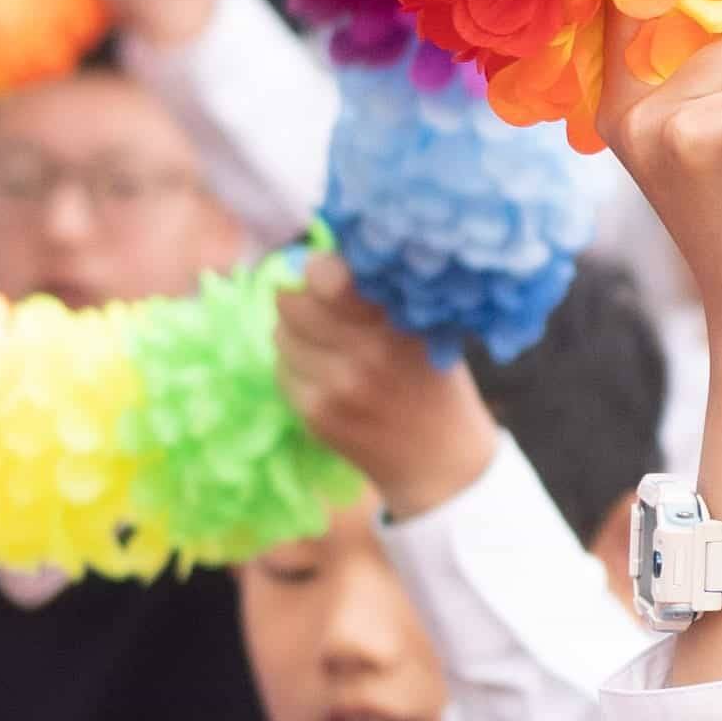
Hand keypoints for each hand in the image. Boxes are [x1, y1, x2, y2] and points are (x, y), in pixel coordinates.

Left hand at [273, 253, 497, 517]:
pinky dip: (297, 368)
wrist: (441, 463)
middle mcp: (364, 353)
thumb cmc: (433, 383)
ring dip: (296, 334)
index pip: (325, 275)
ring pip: (280, 334)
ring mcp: (337, 386)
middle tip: (323, 310)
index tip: (326, 275)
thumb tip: (311, 258)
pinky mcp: (316, 414)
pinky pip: (282, 371)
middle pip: (290, 301)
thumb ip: (376, 297)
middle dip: (301, 298)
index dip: (317, 269)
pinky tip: (328, 377)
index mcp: (396, 324)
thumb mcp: (425, 330)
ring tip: (329, 347)